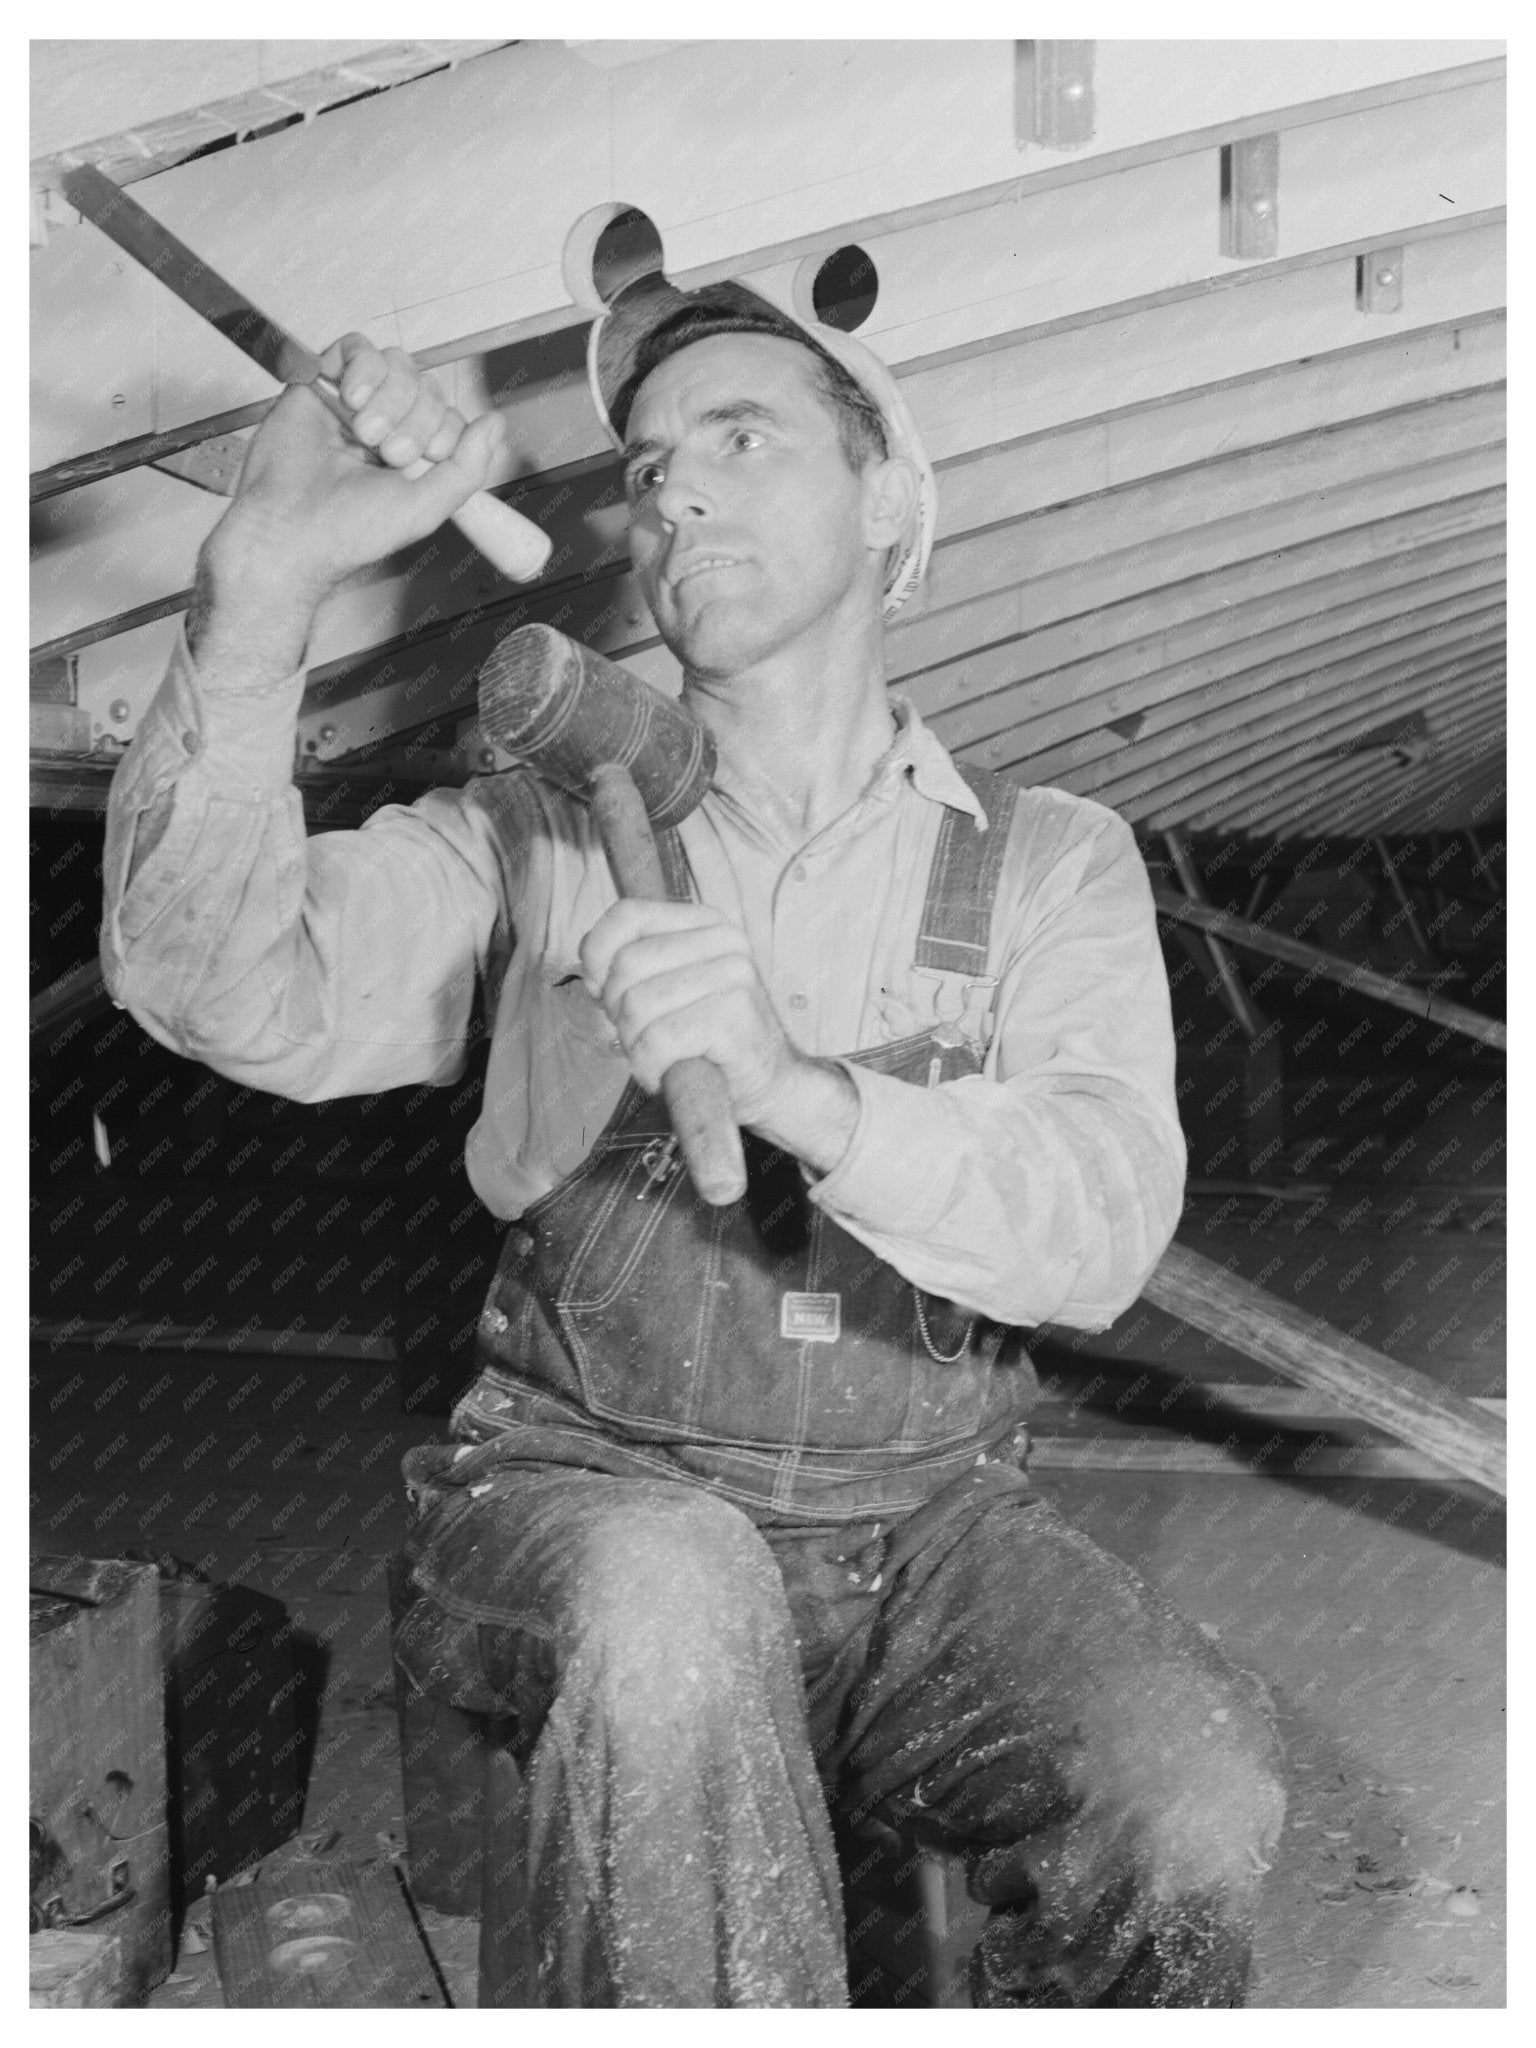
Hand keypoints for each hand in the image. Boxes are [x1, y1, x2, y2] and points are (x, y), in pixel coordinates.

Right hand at [189, 335, 504, 682]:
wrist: (291, 528)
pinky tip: (353, 400)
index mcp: (414, 455)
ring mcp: (354, 403)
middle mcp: (387, 425)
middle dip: (416, 420)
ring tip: (366, 434)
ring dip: (390, 398)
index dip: (444, 430)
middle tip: (389, 454)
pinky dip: (363, 369)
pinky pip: (357, 348)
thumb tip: (494, 425)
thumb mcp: (427, 508)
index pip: (448, 415)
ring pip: (396, 365)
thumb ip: (467, 468)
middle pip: (425, 386)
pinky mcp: (322, 383)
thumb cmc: (349, 530)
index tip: (426, 459)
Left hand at [579, 898, 858, 1169]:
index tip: (605, 993)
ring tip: (660, 1056)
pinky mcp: (733, 1017)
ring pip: (637, 1005)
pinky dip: (649, 1066)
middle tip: (643, 1037)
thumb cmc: (708, 1040)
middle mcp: (725, 941)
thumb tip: (589, 965)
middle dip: (619, 1012)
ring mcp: (734, 976)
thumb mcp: (666, 989)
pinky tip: (666, 1073)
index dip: (597, 956)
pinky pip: (658, 1039)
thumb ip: (627, 966)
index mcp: (707, 923)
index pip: (627, 915)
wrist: (769, 1086)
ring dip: (635, 1045)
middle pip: (626, 965)